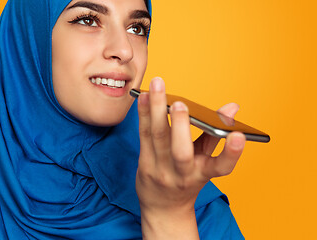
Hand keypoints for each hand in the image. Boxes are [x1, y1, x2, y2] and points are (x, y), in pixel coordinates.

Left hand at [136, 77, 245, 238]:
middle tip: (179, 103)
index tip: (239, 136)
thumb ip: (216, 134)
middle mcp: (182, 174)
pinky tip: (143, 96)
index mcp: (204, 173)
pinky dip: (143, 114)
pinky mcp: (144, 164)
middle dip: (181, 125)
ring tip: (156, 86)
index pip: (222, 167)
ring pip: (158, 138)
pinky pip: (143, 136)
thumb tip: (232, 107)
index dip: (232, 153)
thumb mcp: (205, 161)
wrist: (163, 206)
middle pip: (181, 152)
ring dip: (155, 110)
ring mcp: (161, 170)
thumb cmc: (188, 178)